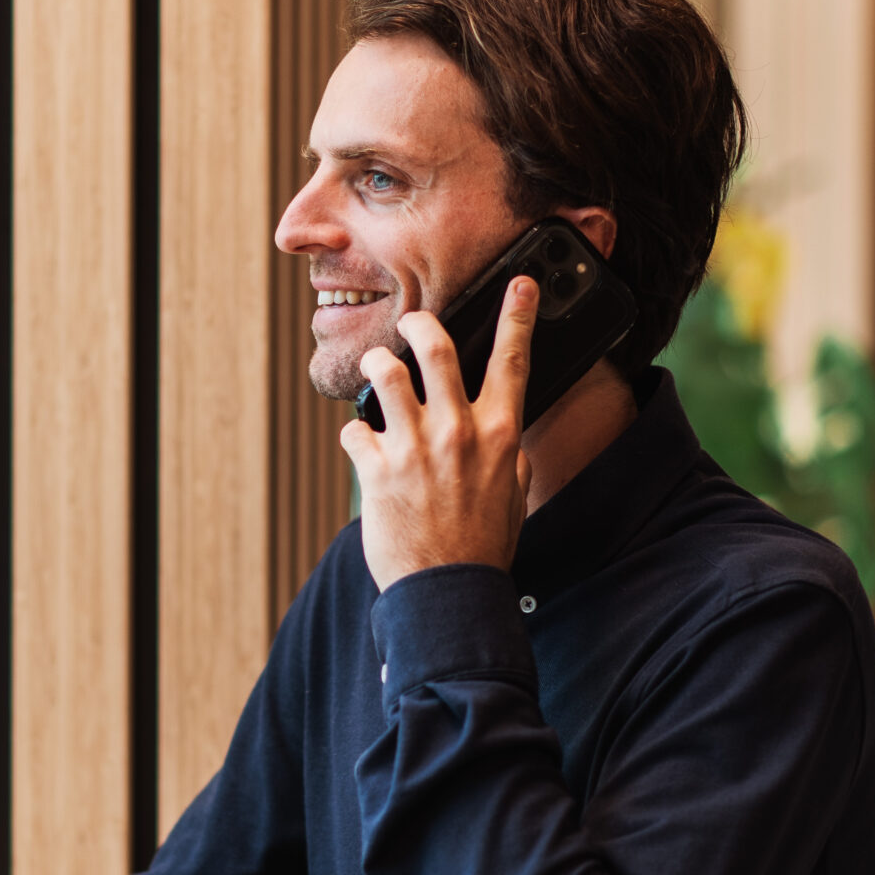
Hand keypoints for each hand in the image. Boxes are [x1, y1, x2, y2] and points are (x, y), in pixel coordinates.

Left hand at [342, 274, 536, 592]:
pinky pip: (353, 429)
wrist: (447, 591)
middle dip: (422, 325)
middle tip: (413, 325)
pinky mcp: (376, 469)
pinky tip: (361, 446)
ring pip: (385, 373)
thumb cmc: (483, 546)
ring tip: (375, 371)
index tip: (521, 283)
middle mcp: (458, 432)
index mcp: (499, 435)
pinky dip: (354, 434)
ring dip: (376, 365)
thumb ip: (508, 456)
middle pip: (437, 348)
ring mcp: (414, 447)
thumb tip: (506, 437)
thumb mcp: (514, 494)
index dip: (518, 315)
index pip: (513, 361)